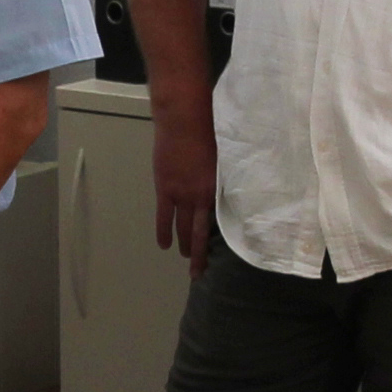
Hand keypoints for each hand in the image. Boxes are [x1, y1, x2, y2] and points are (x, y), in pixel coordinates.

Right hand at [152, 111, 217, 268]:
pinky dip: (163, 232)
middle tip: (199, 271)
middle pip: (199, 233)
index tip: (219, 258)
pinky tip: (164, 245)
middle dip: (199, 254)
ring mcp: (181, 195)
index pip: (219, 224)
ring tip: (185, 257)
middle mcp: (200, 197)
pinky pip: (164, 217)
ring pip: (182, 228)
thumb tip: (227, 192)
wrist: (184, 120)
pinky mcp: (165, 189)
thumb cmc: (209, 131)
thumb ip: (223, 178)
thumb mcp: (224, 158)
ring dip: (183, 245)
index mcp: (218, 190)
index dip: (217, 243)